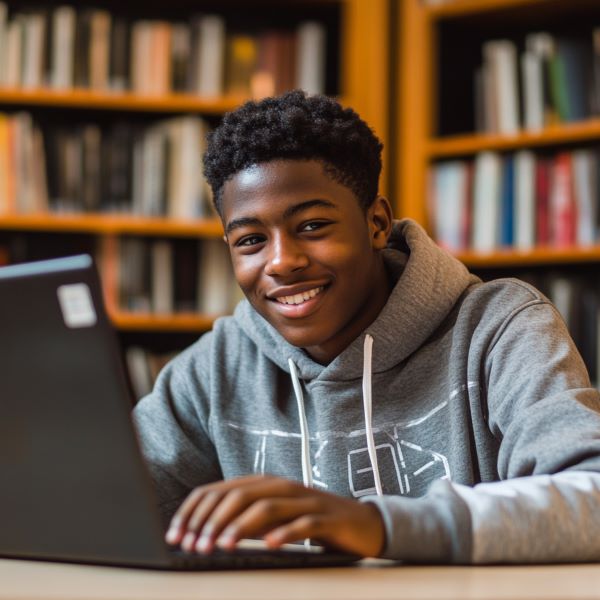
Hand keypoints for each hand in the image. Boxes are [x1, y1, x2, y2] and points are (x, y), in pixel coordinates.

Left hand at [165, 474, 384, 557]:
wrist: (360, 522)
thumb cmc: (308, 521)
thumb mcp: (271, 518)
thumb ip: (242, 519)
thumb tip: (202, 534)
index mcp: (264, 483)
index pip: (220, 490)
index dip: (195, 512)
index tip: (176, 535)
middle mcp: (281, 486)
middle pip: (239, 495)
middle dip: (211, 520)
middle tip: (193, 545)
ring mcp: (304, 500)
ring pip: (266, 507)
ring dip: (239, 527)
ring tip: (221, 546)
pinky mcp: (325, 517)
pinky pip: (302, 524)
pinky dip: (284, 533)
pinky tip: (269, 546)